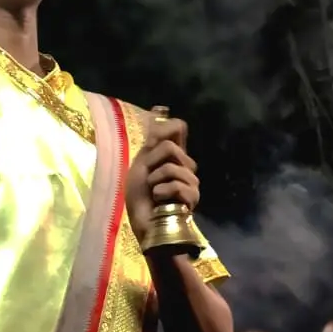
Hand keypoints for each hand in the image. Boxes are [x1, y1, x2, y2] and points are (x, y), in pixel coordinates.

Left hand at [125, 114, 198, 243]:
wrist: (143, 223)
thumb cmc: (139, 196)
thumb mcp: (141, 163)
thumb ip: (154, 141)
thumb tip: (161, 108)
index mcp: (171, 155)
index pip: (178, 129)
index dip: (168, 126)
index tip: (156, 126)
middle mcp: (184, 165)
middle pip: (171, 147)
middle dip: (153, 163)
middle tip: (149, 181)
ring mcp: (190, 181)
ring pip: (174, 166)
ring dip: (156, 180)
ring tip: (154, 193)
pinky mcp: (193, 197)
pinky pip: (178, 184)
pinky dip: (163, 192)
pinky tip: (161, 201)